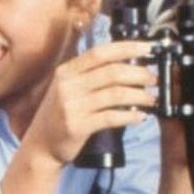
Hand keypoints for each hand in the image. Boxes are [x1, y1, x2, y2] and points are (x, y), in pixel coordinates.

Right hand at [29, 40, 156, 164]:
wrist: (41, 145)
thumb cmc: (59, 115)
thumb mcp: (66, 88)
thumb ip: (88, 74)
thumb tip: (125, 63)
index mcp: (66, 71)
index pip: (100, 53)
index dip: (126, 48)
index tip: (147, 48)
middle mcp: (68, 86)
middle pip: (112, 72)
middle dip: (139, 74)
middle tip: (153, 79)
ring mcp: (72, 106)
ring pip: (115, 94)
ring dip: (139, 96)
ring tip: (151, 99)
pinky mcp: (78, 126)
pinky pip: (111, 117)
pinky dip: (130, 116)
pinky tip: (140, 116)